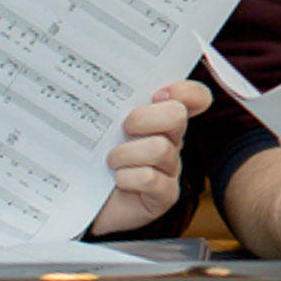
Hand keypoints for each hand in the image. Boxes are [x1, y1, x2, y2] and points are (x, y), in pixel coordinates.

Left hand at [88, 81, 209, 234]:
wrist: (84, 201)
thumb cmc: (95, 159)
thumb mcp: (103, 127)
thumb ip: (112, 106)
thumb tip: (100, 79)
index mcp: (162, 119)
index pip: (196, 97)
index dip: (184, 91)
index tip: (157, 94)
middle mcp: (172, 141)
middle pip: (177, 116)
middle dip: (143, 118)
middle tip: (123, 129)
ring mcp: (171, 169)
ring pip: (160, 148)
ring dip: (126, 153)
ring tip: (111, 161)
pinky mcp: (164, 195)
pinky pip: (151, 179)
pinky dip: (128, 178)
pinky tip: (118, 181)